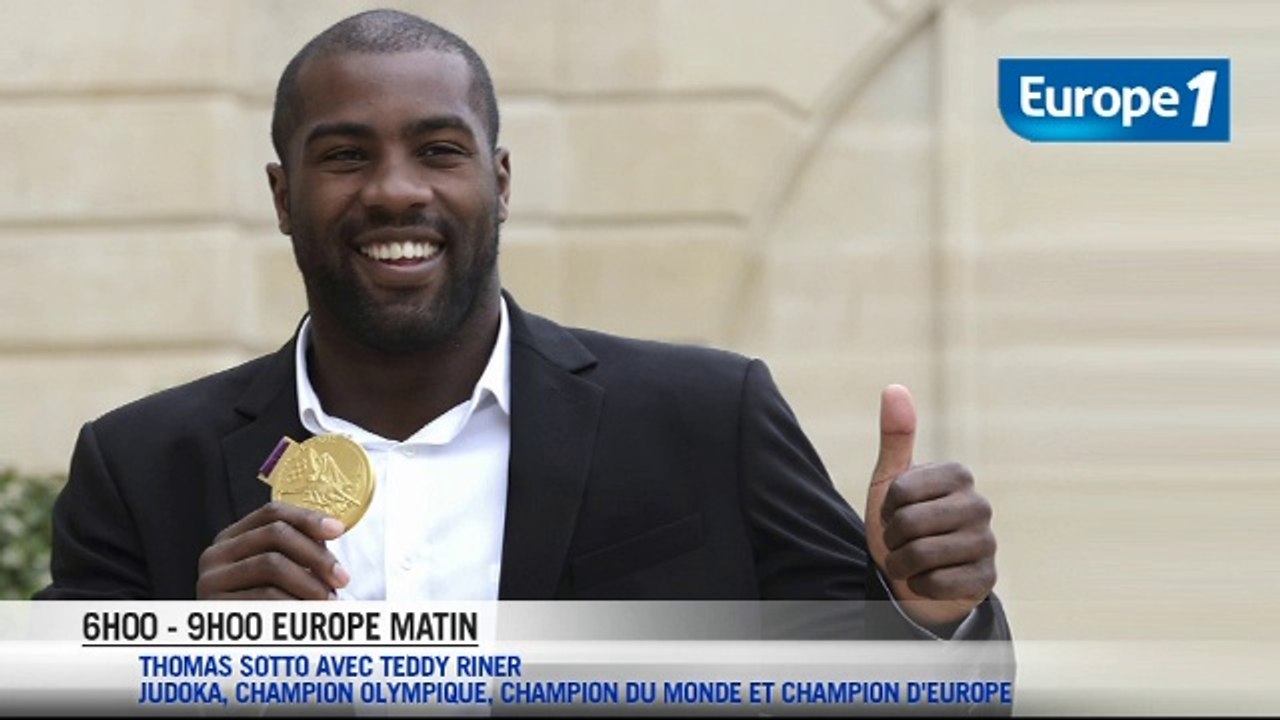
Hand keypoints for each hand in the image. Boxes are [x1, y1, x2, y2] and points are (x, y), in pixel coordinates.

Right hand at [196, 501, 349, 599]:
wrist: (232, 654)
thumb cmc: (262, 610)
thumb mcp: (278, 575)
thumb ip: (299, 551)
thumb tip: (334, 530)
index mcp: (232, 538)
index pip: (272, 512)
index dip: (308, 517)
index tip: (338, 530)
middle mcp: (215, 554)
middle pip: (275, 535)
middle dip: (316, 554)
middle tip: (342, 578)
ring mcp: (211, 579)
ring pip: (271, 564)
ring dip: (310, 583)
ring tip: (330, 601)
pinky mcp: (214, 606)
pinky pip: (263, 597)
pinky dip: (294, 603)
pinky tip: (310, 614)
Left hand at [865, 385, 996, 628]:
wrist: (913, 578)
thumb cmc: (901, 524)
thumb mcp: (891, 481)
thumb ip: (895, 436)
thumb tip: (894, 387)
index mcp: (958, 475)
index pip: (902, 491)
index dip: (888, 507)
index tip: (895, 512)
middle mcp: (980, 505)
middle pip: (910, 524)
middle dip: (892, 538)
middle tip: (901, 541)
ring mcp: (987, 543)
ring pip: (923, 556)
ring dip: (902, 565)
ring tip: (910, 562)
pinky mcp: (987, 578)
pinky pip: (938, 584)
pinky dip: (921, 586)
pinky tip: (928, 581)